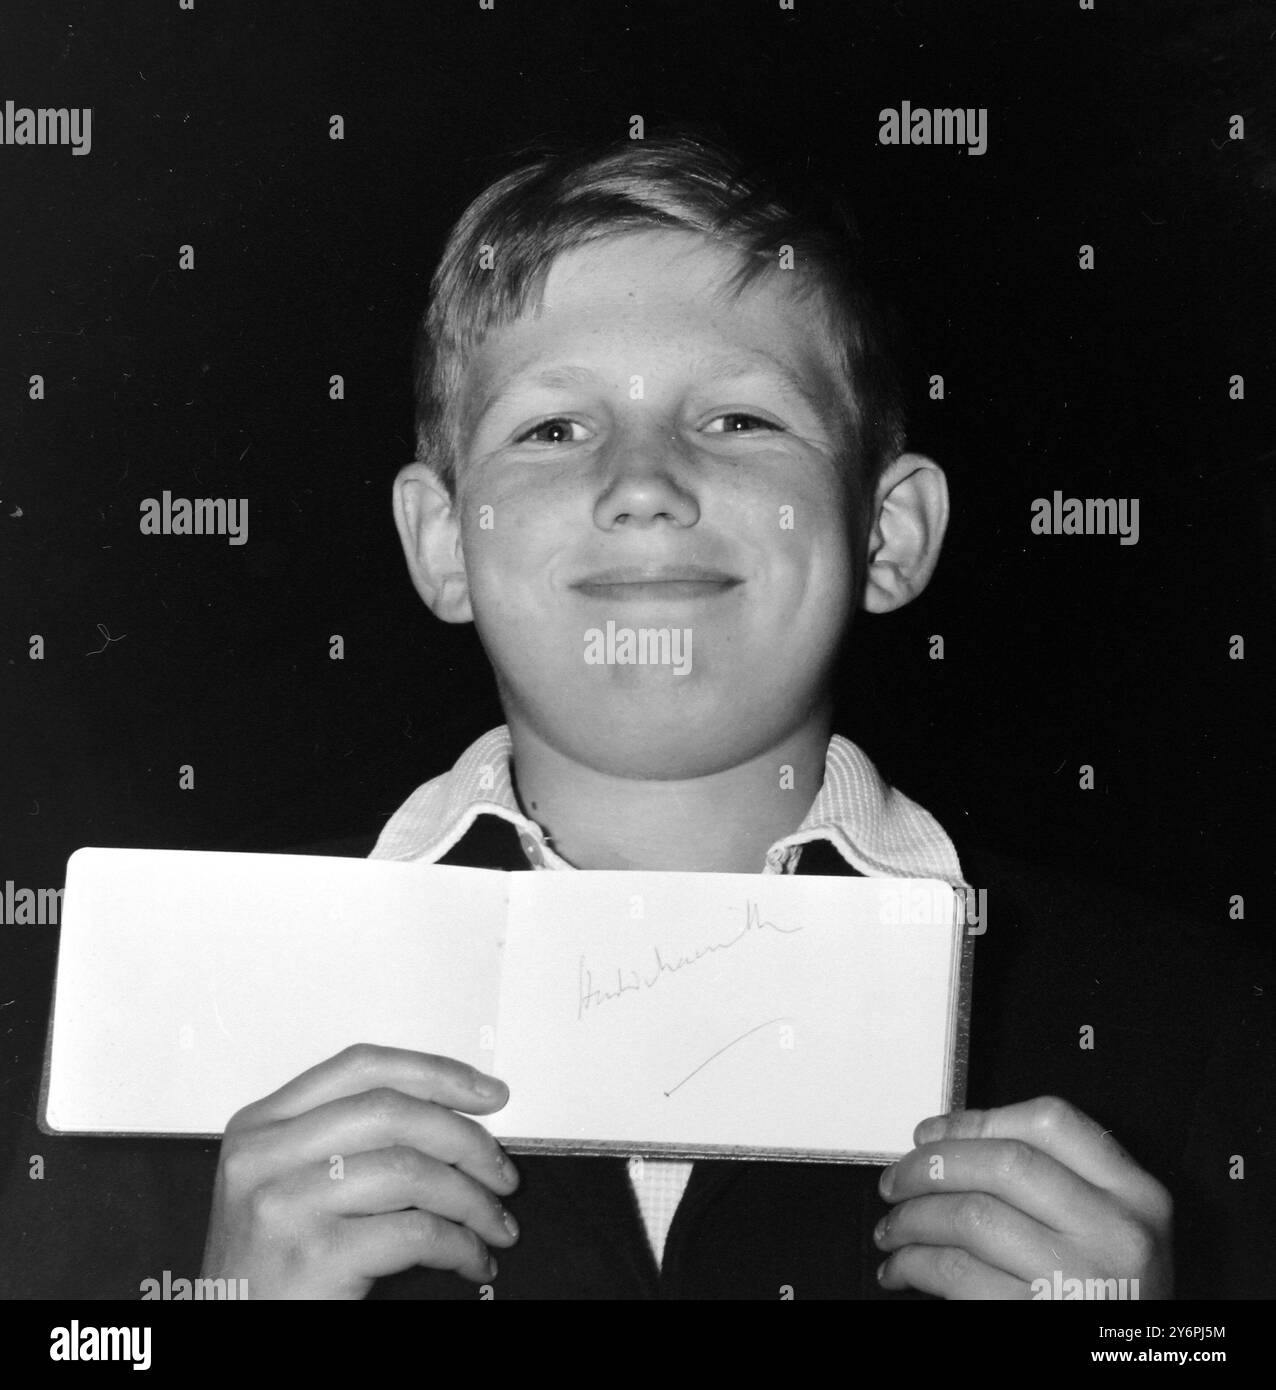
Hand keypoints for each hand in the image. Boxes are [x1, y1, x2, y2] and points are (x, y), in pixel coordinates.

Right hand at [201, 1043, 519, 1298]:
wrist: (227, 1329)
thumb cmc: (270, 1264)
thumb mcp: (287, 1182)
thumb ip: (347, 1139)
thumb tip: (453, 1117)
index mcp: (261, 1124)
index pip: (362, 1067)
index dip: (435, 1073)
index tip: (486, 1093)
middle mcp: (264, 1156)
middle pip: (393, 1112)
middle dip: (467, 1139)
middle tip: (502, 1170)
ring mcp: (283, 1205)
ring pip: (411, 1171)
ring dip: (472, 1200)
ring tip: (495, 1223)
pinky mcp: (312, 1257)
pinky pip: (414, 1232)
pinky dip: (460, 1244)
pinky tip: (471, 1257)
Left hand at [873, 1096, 1172, 1299]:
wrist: (1122, 1364)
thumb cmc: (1104, 1294)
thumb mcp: (1106, 1228)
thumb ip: (1051, 1180)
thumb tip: (940, 1144)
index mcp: (1135, 1194)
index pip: (1050, 1123)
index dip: (975, 1121)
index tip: (929, 1134)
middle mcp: (1116, 1233)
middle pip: (1003, 1165)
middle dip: (930, 1166)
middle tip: (895, 1181)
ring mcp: (1082, 1281)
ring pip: (972, 1217)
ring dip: (912, 1219)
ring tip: (891, 1230)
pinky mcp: (1040, 1320)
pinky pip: (958, 1275)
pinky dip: (915, 1265)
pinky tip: (901, 1269)